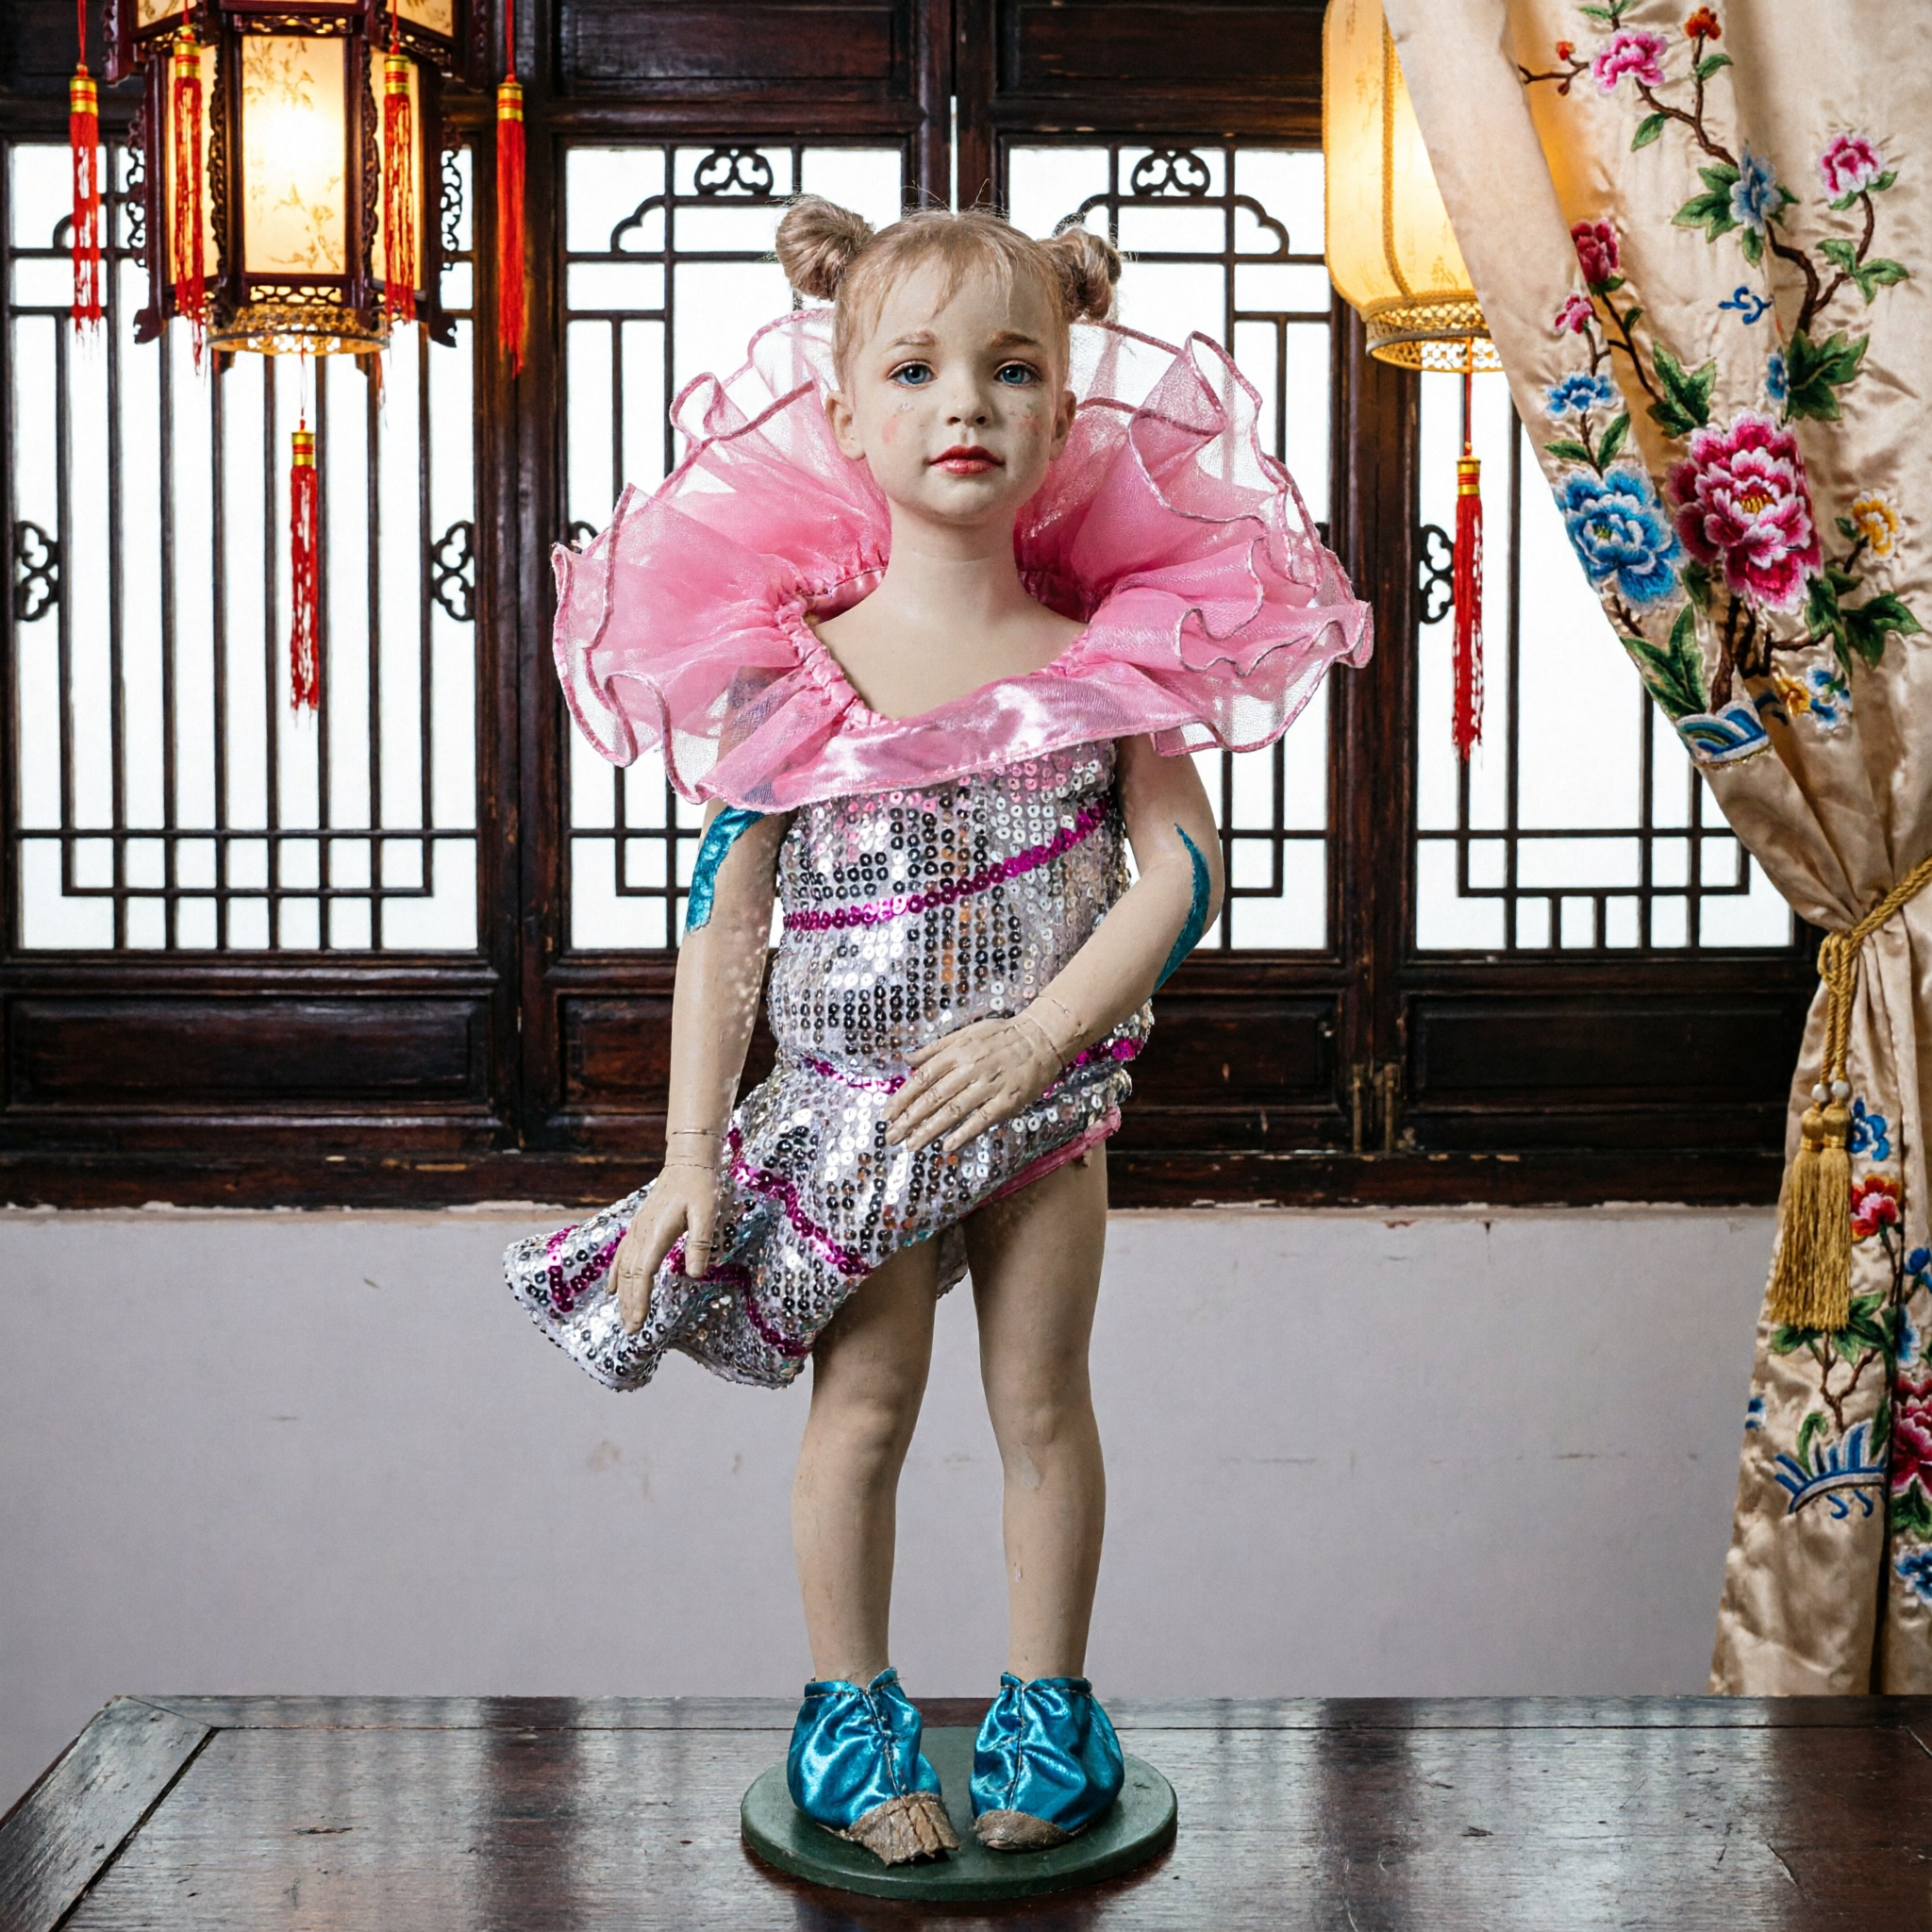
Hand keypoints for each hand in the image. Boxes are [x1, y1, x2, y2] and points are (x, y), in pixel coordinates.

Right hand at [609, 1157, 720, 1334]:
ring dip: (624, 1294)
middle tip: (631, 1331)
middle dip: (630, 1304)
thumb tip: (695, 1275)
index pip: (644, 1274)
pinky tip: (613, 1288)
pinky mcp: (639, 1225)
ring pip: (625, 1268)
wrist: (687, 1161)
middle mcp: (642, 1233)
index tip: (638, 1322)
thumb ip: (700, 1243)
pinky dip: (617, 1274)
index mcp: (657, 1233)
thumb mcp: (707, 1213)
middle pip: (631, 1276)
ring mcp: (637, 1229)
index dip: (640, 1300)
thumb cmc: (700, 1186)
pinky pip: (622, 1254)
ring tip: (624, 1317)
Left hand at [884, 1012, 1065, 1154]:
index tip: (887, 1114)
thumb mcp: (964, 1033)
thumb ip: (934, 1049)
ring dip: (929, 1130)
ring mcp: (988, 1085)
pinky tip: (947, 1145)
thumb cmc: (1001, 1036)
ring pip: (953, 1111)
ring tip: (911, 1145)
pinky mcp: (1007, 1100)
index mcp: (956, 1052)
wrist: (1041, 1038)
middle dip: (908, 1119)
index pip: (922, 1079)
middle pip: (933, 1098)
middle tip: (891, 1136)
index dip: (902, 1098)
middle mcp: (969, 1068)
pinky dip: (964, 1133)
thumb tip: (907, 1059)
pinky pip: (981, 1119)